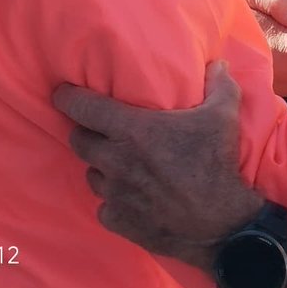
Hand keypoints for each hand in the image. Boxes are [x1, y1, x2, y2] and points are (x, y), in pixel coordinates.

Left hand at [52, 61, 261, 269]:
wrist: (218, 223)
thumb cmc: (216, 164)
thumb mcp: (223, 116)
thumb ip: (219, 85)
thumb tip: (219, 63)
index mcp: (133, 130)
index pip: (84, 108)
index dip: (68, 97)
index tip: (62, 93)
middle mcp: (115, 160)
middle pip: (78, 140)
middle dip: (82, 130)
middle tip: (96, 127)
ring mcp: (114, 193)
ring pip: (91, 173)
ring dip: (99, 165)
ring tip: (116, 162)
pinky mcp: (117, 220)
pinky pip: (103, 206)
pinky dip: (112, 199)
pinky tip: (128, 196)